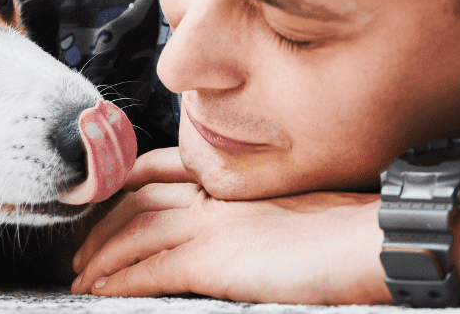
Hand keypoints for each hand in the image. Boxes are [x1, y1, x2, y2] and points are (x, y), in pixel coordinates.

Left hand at [72, 149, 391, 303]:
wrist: (377, 242)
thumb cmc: (353, 232)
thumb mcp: (297, 210)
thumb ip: (259, 214)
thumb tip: (245, 235)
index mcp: (236, 181)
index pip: (162, 169)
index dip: (126, 185)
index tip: (108, 202)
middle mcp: (217, 197)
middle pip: (137, 200)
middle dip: (102, 225)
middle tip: (82, 250)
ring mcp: (213, 226)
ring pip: (134, 232)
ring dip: (101, 256)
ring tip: (82, 278)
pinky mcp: (214, 261)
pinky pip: (151, 269)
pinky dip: (121, 279)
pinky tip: (103, 291)